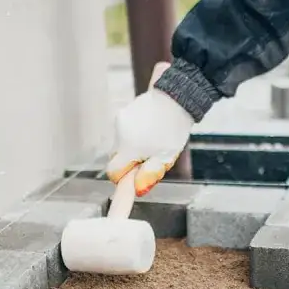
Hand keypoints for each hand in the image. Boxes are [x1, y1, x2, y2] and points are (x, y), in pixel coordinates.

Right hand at [106, 62, 194, 195]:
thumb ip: (149, 174)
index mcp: (128, 148)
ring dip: (131, 147)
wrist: (175, 98)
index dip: (123, 177)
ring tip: (151, 140)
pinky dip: (132, 134)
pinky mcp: (122, 114)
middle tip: (149, 157)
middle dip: (129, 162)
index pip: (113, 172)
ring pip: (120, 145)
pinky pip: (123, 132)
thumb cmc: (173, 129)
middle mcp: (119, 135)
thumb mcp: (165, 157)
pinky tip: (147, 129)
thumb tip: (137, 190)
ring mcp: (119, 123)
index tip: (135, 176)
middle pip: (116, 158)